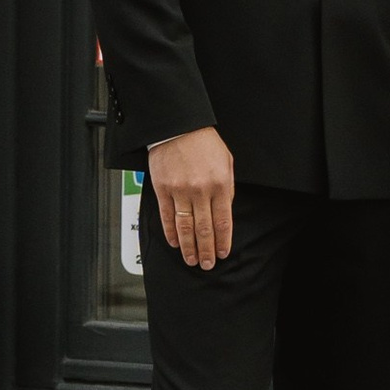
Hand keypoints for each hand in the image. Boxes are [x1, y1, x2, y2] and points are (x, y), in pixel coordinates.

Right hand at [148, 125, 236, 267]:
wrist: (178, 126)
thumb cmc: (203, 141)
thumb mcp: (226, 162)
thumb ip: (227, 187)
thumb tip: (225, 210)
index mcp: (220, 184)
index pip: (223, 222)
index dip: (222, 241)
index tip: (222, 253)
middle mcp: (200, 190)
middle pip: (204, 229)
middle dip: (206, 250)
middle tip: (207, 264)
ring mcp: (180, 191)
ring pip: (185, 227)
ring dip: (189, 247)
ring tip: (191, 259)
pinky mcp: (163, 189)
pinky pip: (167, 216)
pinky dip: (171, 232)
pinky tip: (175, 242)